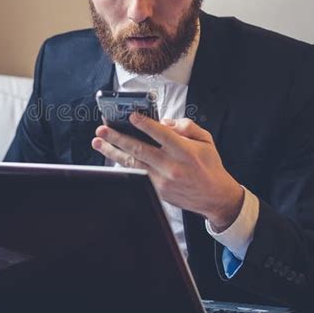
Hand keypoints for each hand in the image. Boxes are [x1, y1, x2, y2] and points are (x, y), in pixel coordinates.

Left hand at [92, 114, 243, 230]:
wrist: (214, 196)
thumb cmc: (209, 166)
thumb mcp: (205, 140)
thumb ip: (186, 126)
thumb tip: (164, 122)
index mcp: (184, 151)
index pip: (161, 134)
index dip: (144, 124)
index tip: (131, 116)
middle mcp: (171, 166)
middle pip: (139, 149)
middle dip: (117, 138)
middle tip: (102, 129)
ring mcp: (162, 181)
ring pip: (132, 164)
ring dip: (113, 152)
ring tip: (99, 142)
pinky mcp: (157, 191)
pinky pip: (136, 175)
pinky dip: (123, 166)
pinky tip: (113, 157)